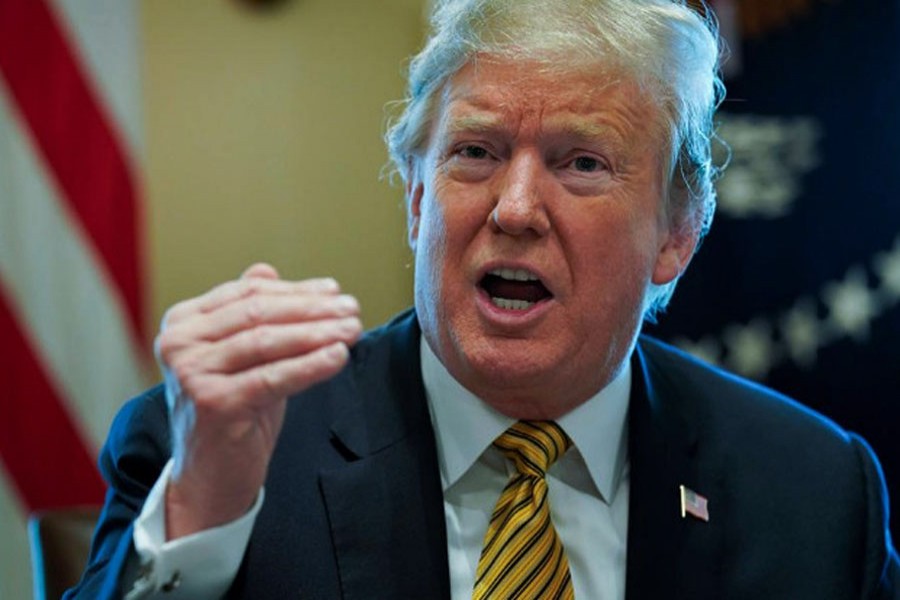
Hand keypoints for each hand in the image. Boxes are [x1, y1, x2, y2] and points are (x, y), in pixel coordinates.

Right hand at [154, 263, 361, 538]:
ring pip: (267, 340)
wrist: (209, 478)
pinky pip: (273, 376)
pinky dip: (310, 365)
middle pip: (259, 312)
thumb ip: (248, 314)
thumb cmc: (232, 413)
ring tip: (353, 329)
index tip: (335, 291)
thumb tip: (267, 269)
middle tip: (352, 308)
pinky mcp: (212, 403)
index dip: (296, 290)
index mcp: (184, 322)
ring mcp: (191, 373)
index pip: (248, 293)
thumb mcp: (240, 357)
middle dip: (312, 309)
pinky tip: (338, 356)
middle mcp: (180, 343)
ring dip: (317, 333)